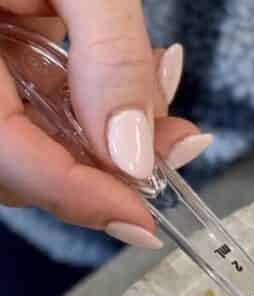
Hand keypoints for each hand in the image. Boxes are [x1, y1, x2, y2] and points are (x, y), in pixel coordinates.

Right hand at [0, 2, 210, 249]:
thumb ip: (106, 55)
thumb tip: (135, 153)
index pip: (9, 161)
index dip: (81, 199)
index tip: (145, 222)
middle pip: (22, 164)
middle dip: (108, 165)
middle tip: (178, 143)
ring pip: (32, 138)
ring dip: (109, 131)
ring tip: (164, 93)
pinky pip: (31, 97)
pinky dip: (89, 95)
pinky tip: (138, 72)